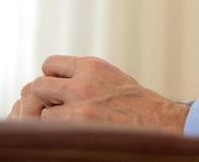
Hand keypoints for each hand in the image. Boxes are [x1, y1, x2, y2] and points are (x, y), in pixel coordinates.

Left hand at [9, 55, 188, 132]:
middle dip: (41, 100)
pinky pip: (48, 125)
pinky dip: (55, 132)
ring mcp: (79, 101)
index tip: (57, 93)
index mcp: (92, 66)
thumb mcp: (112, 80)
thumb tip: (50, 87)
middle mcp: (83, 80)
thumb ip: (83, 78)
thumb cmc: (137, 107)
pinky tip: (72, 133)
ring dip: (47, 118)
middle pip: (37, 85)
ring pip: (38, 107)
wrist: (161, 123)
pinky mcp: (78, 121)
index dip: (50, 80)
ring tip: (66, 125)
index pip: (49, 65)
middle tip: (55, 112)